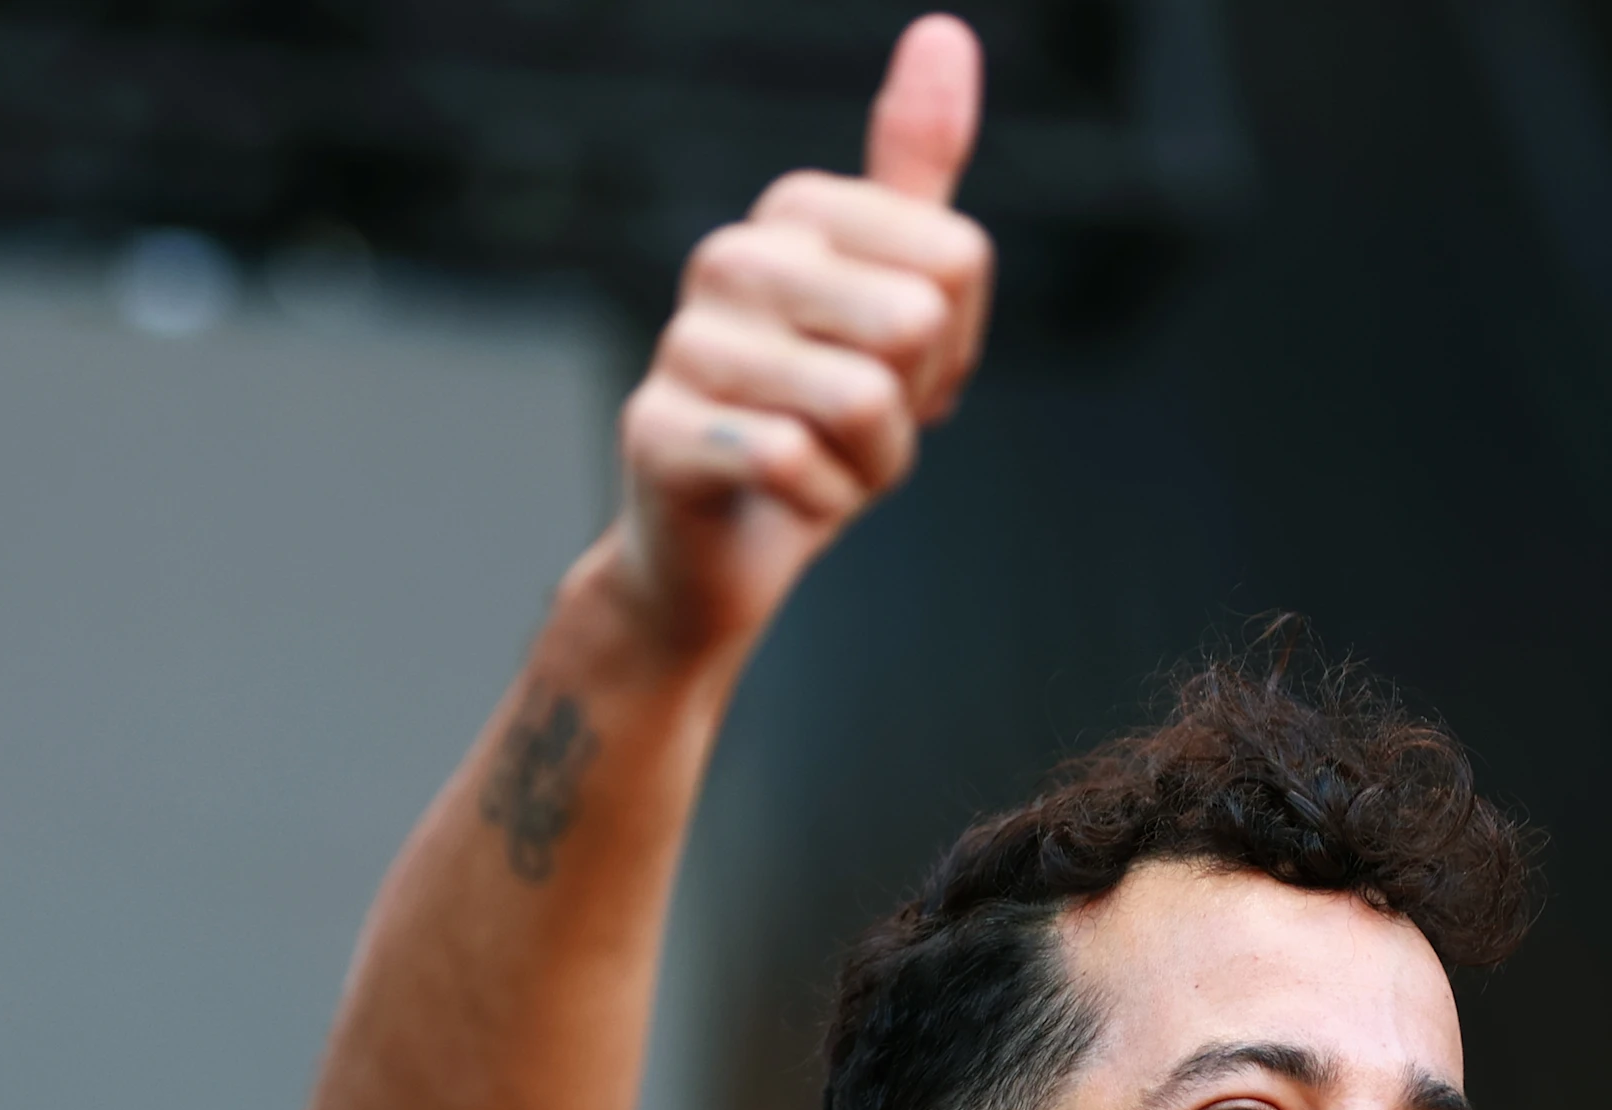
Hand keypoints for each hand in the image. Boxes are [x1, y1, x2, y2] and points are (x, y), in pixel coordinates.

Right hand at [598, 14, 990, 658]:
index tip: (896, 374)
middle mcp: (730, 256)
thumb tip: (944, 28)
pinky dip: (817, 503)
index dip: (952, 347)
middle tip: (856, 430)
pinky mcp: (656, 430)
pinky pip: (794, 459)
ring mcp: (683, 340)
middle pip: (915, 321)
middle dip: (910, 406)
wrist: (715, 555)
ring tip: (819, 466)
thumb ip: (916, 175)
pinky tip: (779, 499)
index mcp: (792, 214)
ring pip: (861, 398)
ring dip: (869, 465)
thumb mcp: (891, 300)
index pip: (955, 260)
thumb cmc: (813, 427)